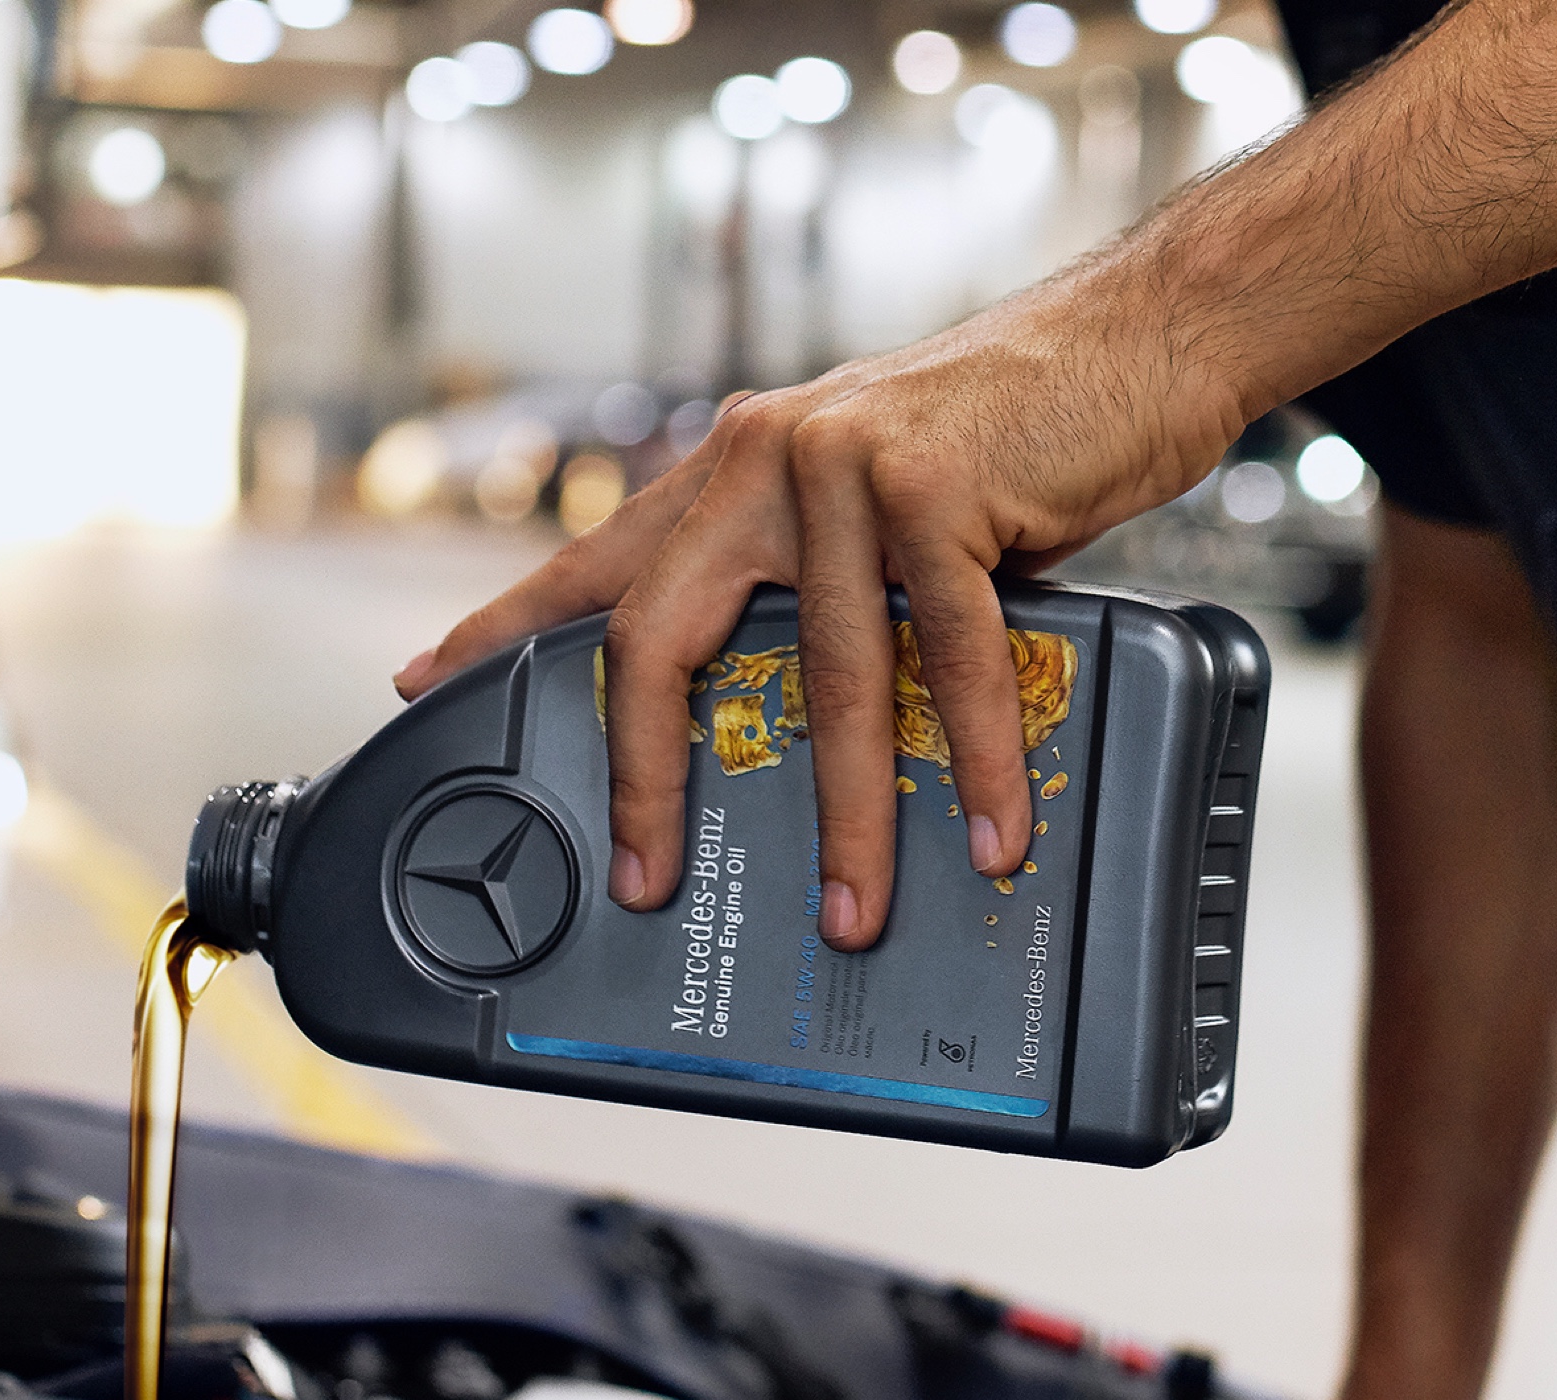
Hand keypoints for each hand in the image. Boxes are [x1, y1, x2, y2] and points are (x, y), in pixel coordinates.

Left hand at [394, 268, 1245, 948]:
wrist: (1134, 333)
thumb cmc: (1000, 433)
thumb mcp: (864, 499)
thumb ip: (803, 582)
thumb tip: (782, 708)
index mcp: (728, 471)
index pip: (592, 565)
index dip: (499, 627)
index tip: (422, 683)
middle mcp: (759, 461)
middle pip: (658, 640)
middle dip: (648, 778)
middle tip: (645, 877)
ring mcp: (841, 466)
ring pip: (823, 679)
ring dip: (848, 815)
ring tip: (854, 909)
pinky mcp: (935, 482)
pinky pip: (946, 654)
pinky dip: (971, 754)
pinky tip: (986, 824)